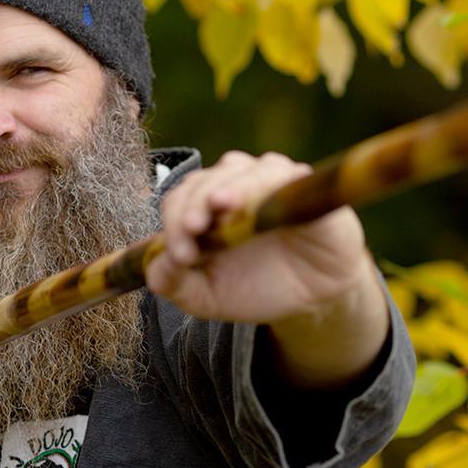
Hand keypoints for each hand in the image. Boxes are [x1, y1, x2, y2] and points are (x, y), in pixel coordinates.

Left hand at [146, 150, 373, 323]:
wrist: (313, 299)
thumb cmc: (258, 286)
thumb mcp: (210, 296)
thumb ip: (178, 284)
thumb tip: (154, 270)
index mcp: (204, 206)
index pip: (178, 199)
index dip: (173, 223)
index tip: (179, 256)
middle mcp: (232, 183)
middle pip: (202, 181)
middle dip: (192, 207)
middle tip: (191, 234)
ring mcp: (268, 178)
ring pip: (238, 169)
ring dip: (226, 187)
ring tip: (218, 207)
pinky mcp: (302, 184)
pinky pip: (283, 175)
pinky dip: (266, 186)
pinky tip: (256, 205)